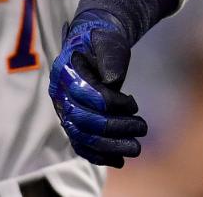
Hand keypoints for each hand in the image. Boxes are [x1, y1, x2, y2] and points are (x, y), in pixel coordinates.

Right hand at [48, 10, 146, 166]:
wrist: (93, 47)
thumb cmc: (104, 43)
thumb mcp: (110, 43)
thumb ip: (110, 58)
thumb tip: (111, 82)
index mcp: (66, 71)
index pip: (85, 94)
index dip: (112, 103)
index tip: (133, 104)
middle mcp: (60, 94)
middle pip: (82, 120)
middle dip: (114, 128)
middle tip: (142, 128)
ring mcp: (64, 110)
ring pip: (81, 137)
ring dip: (110, 146)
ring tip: (136, 148)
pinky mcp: (72, 123)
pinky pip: (80, 145)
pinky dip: (98, 155)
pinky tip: (118, 160)